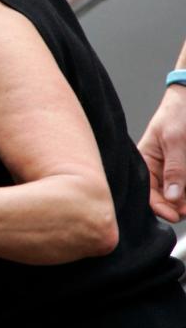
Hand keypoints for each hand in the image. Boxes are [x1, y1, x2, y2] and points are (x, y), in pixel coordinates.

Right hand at [138, 86, 185, 221]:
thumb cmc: (178, 112)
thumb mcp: (176, 140)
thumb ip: (175, 169)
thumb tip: (172, 197)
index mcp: (145, 161)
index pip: (147, 192)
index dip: (160, 207)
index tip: (175, 215)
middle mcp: (156, 169)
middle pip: (164, 197)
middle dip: (176, 206)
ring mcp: (172, 170)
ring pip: (178, 194)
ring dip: (184, 199)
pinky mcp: (183, 169)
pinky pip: (185, 185)